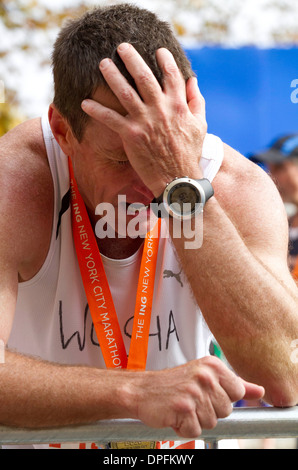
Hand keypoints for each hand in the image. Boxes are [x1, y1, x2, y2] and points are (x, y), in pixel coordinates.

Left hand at [81, 43, 206, 196]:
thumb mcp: (200, 125)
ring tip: (102, 64)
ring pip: (125, 92)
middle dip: (132, 59)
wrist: (178, 179)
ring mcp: (145, 121)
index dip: (164, 60)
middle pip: (144, 77)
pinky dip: (97, 110)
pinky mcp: (132, 135)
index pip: (171, 75)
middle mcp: (161, 109)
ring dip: (112, 76)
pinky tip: (85, 102)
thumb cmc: (189, 153)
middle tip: (121, 47)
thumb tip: (193, 80)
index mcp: (178, 105)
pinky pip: (111, 119)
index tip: (157, 50)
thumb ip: (197, 100)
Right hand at [131, 356, 263, 437]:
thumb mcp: (206, 376)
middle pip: (226, 410)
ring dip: (196, 420)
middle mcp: (205, 375)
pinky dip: (184, 428)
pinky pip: (196, 431)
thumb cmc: (174, 384)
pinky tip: (175, 415)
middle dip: (209, 411)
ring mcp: (195, 392)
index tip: (205, 393)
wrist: (142, 390)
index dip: (222, 399)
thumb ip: (236, 384)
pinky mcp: (184, 408)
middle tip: (191, 400)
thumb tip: (260, 391)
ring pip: (212, 423)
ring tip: (182, 407)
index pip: (238, 393)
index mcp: (213, 365)